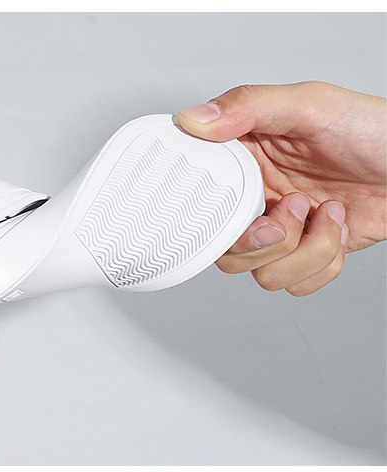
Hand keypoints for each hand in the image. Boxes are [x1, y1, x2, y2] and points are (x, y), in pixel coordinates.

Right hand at [179, 81, 385, 295]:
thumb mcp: (311, 104)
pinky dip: (323, 262)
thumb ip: (248, 105)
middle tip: (293, 211)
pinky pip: (297, 283)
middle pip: (227, 250)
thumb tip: (195, 119)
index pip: (202, 200)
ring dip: (304, 250)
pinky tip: (337, 227)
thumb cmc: (376, 129)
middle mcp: (257, 196)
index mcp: (245, 159)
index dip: (217, 215)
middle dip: (266, 241)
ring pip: (263, 271)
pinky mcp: (310, 251)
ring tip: (326, 212)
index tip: (252, 205)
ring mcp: (283, 227)